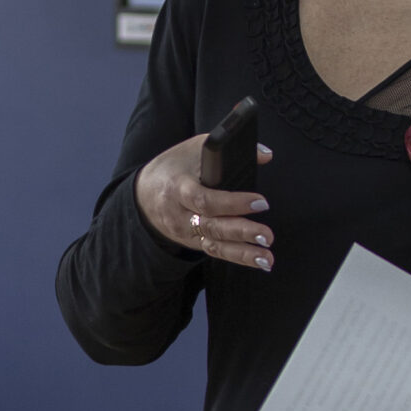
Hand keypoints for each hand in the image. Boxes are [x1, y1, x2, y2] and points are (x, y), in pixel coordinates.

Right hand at [136, 134, 274, 270]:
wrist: (143, 196)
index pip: (205, 200)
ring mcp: (186, 233)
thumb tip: (264, 154)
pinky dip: (239, 258)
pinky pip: (216, 252)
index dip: (233, 203)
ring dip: (243, 253)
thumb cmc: (172, 169)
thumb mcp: (192, 150)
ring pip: (215, 245)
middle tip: (266, 235)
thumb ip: (225, 148)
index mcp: (179, 189)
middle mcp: (181, 215)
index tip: (259, 202)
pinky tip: (260, 261)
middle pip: (212, 227)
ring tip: (267, 257)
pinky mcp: (193, 243)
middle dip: (241, 232)